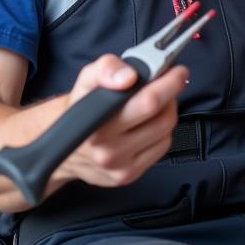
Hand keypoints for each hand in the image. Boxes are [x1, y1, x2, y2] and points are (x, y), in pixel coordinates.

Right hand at [55, 54, 187, 188]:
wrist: (67, 146)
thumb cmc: (81, 107)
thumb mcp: (87, 78)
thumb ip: (106, 68)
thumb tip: (129, 76)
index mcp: (97, 122)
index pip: (147, 103)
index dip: (167, 84)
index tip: (176, 71)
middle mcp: (108, 149)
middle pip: (162, 118)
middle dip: (172, 93)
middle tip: (172, 79)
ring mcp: (120, 166)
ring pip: (166, 132)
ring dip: (168, 111)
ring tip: (156, 100)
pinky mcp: (129, 176)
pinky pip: (162, 147)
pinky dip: (162, 130)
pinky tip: (149, 122)